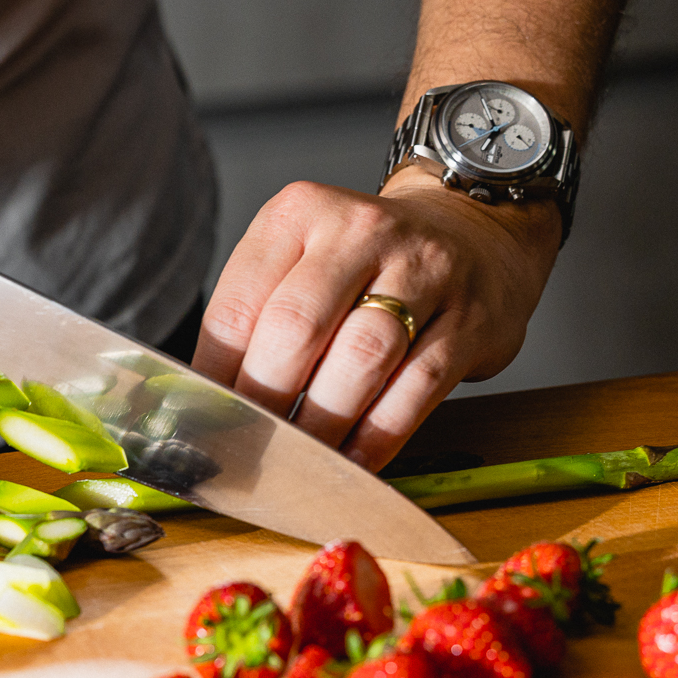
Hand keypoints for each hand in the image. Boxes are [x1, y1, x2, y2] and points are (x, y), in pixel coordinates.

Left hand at [192, 167, 561, 471]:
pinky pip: (418, 387)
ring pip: (361, 358)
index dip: (215, 375)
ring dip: (322, 423)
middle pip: (297, 328)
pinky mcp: (472, 318)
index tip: (206, 421)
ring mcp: (426, 270)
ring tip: (298, 461)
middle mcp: (363, 231)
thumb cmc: (366, 266)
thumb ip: (255, 321)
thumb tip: (204, 405)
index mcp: (300, 214)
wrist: (473, 236)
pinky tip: (353, 463)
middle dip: (266, 400)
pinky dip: (378, 435)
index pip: (239, 305)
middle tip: (251, 445)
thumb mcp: (300, 262)